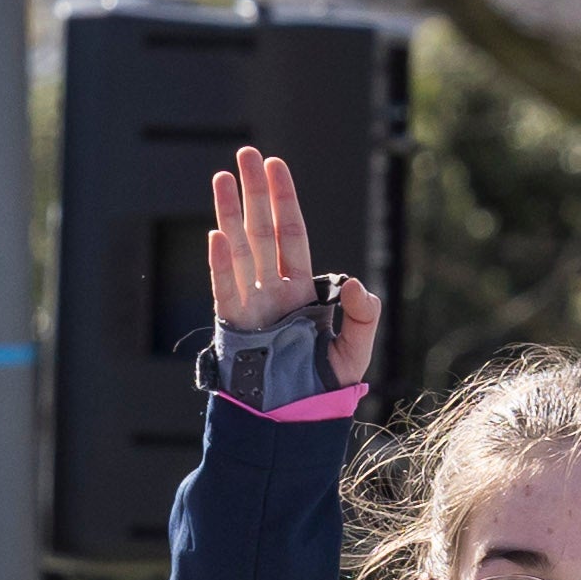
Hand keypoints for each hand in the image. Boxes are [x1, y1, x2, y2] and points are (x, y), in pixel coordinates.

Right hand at [204, 148, 381, 388]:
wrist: (294, 425)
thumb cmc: (324, 389)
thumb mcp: (356, 351)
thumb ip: (364, 315)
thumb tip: (356, 282)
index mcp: (300, 290)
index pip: (291, 234)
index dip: (283, 199)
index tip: (274, 165)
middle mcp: (272, 291)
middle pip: (261, 231)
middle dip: (253, 193)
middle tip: (244, 154)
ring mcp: (250, 307)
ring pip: (238, 250)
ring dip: (230, 214)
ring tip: (222, 178)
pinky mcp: (233, 328)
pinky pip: (225, 289)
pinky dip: (220, 264)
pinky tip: (217, 234)